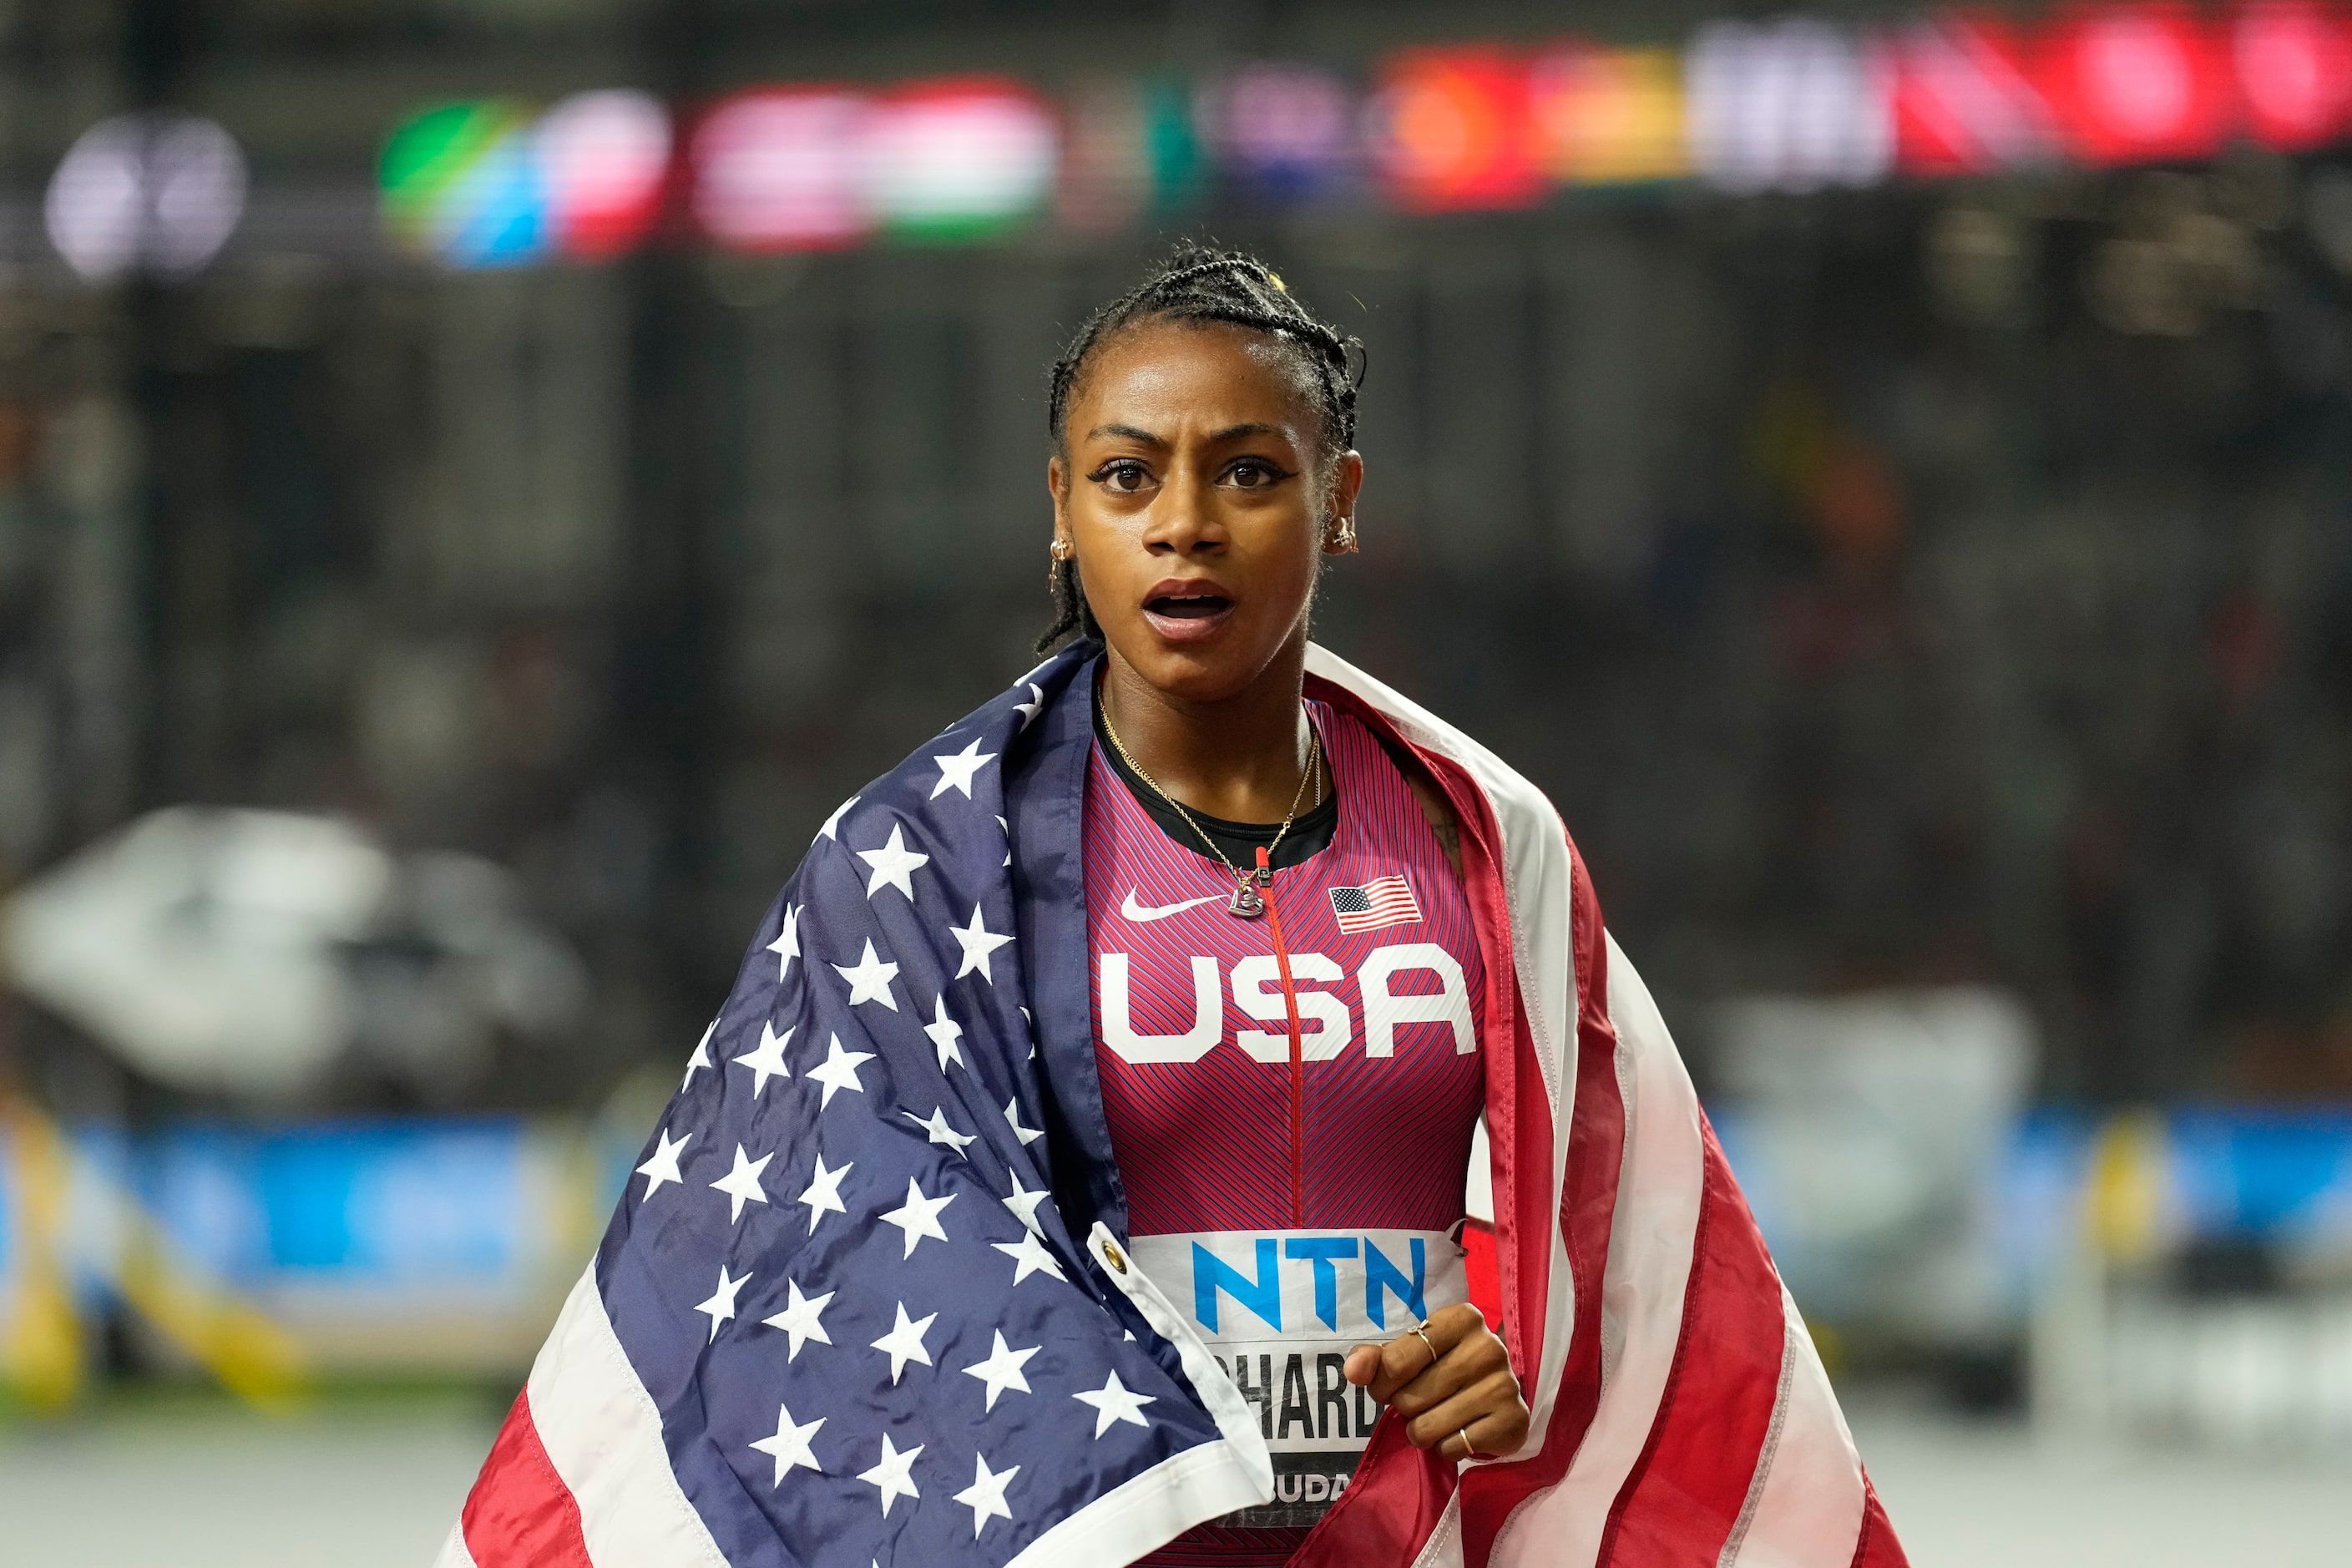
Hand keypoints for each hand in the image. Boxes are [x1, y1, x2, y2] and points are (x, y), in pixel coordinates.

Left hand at [1342, 1301, 1529, 1461]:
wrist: (1496, 1391)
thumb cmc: (1444, 1366)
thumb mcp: (1410, 1353)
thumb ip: (1376, 1358)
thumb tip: (1353, 1369)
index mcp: (1461, 1318)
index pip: (1396, 1362)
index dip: (1382, 1383)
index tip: (1390, 1385)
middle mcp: (1488, 1347)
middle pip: (1410, 1399)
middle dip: (1405, 1408)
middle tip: (1422, 1401)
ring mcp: (1504, 1385)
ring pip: (1427, 1428)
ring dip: (1423, 1431)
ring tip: (1439, 1416)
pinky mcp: (1513, 1421)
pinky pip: (1452, 1448)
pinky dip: (1447, 1447)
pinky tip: (1461, 1429)